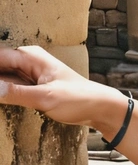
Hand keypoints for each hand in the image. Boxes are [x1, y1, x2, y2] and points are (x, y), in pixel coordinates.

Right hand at [0, 45, 124, 132]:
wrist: (100, 108)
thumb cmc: (79, 98)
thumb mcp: (46, 97)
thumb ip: (16, 93)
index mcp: (30, 56)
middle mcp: (28, 62)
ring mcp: (30, 74)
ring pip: (3, 77)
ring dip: (0, 87)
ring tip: (1, 98)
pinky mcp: (33, 87)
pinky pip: (11, 87)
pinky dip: (4, 93)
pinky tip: (2, 100)